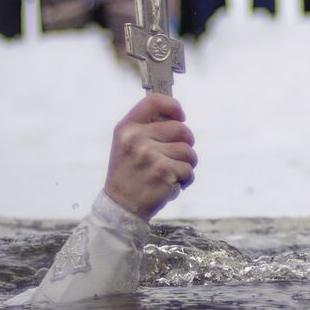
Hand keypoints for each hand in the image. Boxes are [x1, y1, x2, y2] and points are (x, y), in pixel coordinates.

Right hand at [103, 94, 196, 219]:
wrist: (121, 208)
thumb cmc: (129, 175)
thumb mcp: (126, 145)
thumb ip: (146, 128)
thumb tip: (177, 116)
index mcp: (126, 128)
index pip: (154, 101)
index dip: (173, 106)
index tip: (180, 117)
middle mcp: (136, 138)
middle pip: (181, 128)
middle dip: (187, 143)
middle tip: (177, 156)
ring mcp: (149, 155)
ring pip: (188, 151)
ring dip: (186, 164)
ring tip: (171, 174)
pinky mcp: (163, 171)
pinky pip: (188, 170)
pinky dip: (186, 179)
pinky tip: (171, 185)